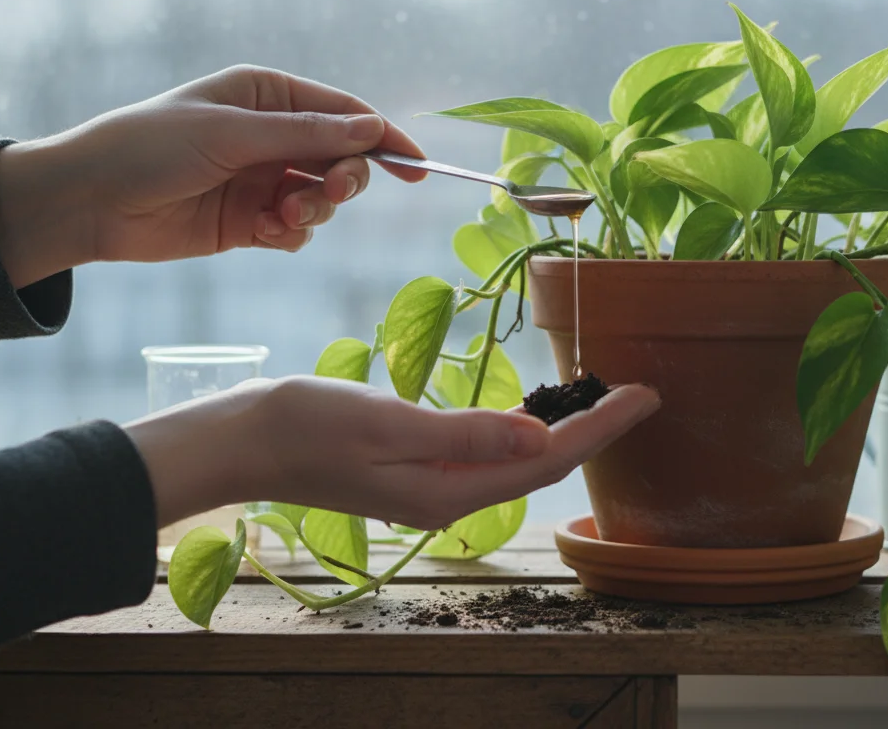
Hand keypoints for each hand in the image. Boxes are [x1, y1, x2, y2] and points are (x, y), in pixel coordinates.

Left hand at [0, 65, 424, 287]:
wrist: (91, 203)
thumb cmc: (150, 147)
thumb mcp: (232, 133)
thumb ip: (305, 135)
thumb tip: (372, 127)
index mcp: (267, 96)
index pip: (344, 113)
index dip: (383, 137)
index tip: (416, 167)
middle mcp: (271, 136)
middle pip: (341, 159)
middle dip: (343, 180)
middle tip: (327, 193)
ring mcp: (263, 181)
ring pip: (323, 200)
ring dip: (312, 211)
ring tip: (279, 218)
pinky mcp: (251, 223)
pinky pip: (298, 231)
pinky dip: (290, 234)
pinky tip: (263, 233)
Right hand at [123, 376, 659, 529]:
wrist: (242, 441)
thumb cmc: (305, 424)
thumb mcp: (388, 422)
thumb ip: (466, 432)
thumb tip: (541, 433)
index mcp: (448, 490)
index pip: (547, 459)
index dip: (601, 427)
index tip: (646, 395)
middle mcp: (449, 496)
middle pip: (543, 464)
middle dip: (597, 429)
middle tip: (642, 391)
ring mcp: (433, 484)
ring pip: (519, 459)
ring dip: (566, 428)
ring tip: (604, 396)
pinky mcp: (418, 467)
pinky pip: (490, 451)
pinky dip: (524, 428)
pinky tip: (537, 408)